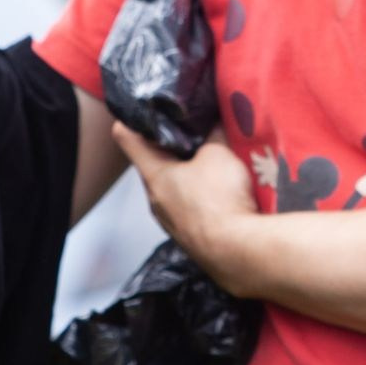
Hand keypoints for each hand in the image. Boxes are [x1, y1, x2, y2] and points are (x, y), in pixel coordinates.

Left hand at [114, 123, 261, 288]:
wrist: (239, 253)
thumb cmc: (220, 200)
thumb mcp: (219, 153)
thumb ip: (213, 134)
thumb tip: (213, 122)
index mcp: (153, 175)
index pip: (126, 137)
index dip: (135, 119)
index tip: (151, 111)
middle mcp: (155, 201)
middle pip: (153, 164)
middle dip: (172, 148)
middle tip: (195, 134)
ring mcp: (171, 224)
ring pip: (173, 189)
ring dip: (189, 176)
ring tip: (215, 165)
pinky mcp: (189, 240)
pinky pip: (189, 210)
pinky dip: (201, 199)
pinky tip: (224, 196)